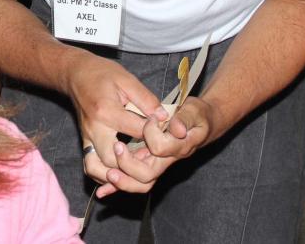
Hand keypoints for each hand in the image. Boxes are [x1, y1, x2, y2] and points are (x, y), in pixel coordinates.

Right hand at [64, 52, 165, 186]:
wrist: (75, 74)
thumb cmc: (101, 73)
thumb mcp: (127, 79)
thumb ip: (146, 100)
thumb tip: (164, 117)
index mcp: (106, 112)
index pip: (138, 132)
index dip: (156, 132)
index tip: (165, 128)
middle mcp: (94, 129)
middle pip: (115, 160)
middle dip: (136, 162)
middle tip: (151, 154)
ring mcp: (87, 138)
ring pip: (100, 169)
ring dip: (118, 173)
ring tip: (136, 166)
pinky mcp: (85, 141)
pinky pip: (91, 166)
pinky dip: (104, 174)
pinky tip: (120, 171)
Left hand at [95, 96, 214, 196]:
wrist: (201, 125)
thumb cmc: (197, 116)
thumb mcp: (195, 112)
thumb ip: (185, 119)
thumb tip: (177, 128)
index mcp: (178, 148)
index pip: (160, 148)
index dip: (151, 133)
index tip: (149, 118)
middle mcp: (166, 161)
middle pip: (147, 175)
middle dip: (129, 165)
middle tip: (117, 147)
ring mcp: (156, 164)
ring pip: (139, 183)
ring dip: (122, 181)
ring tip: (108, 174)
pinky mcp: (147, 163)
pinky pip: (132, 180)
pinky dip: (117, 186)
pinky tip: (103, 191)